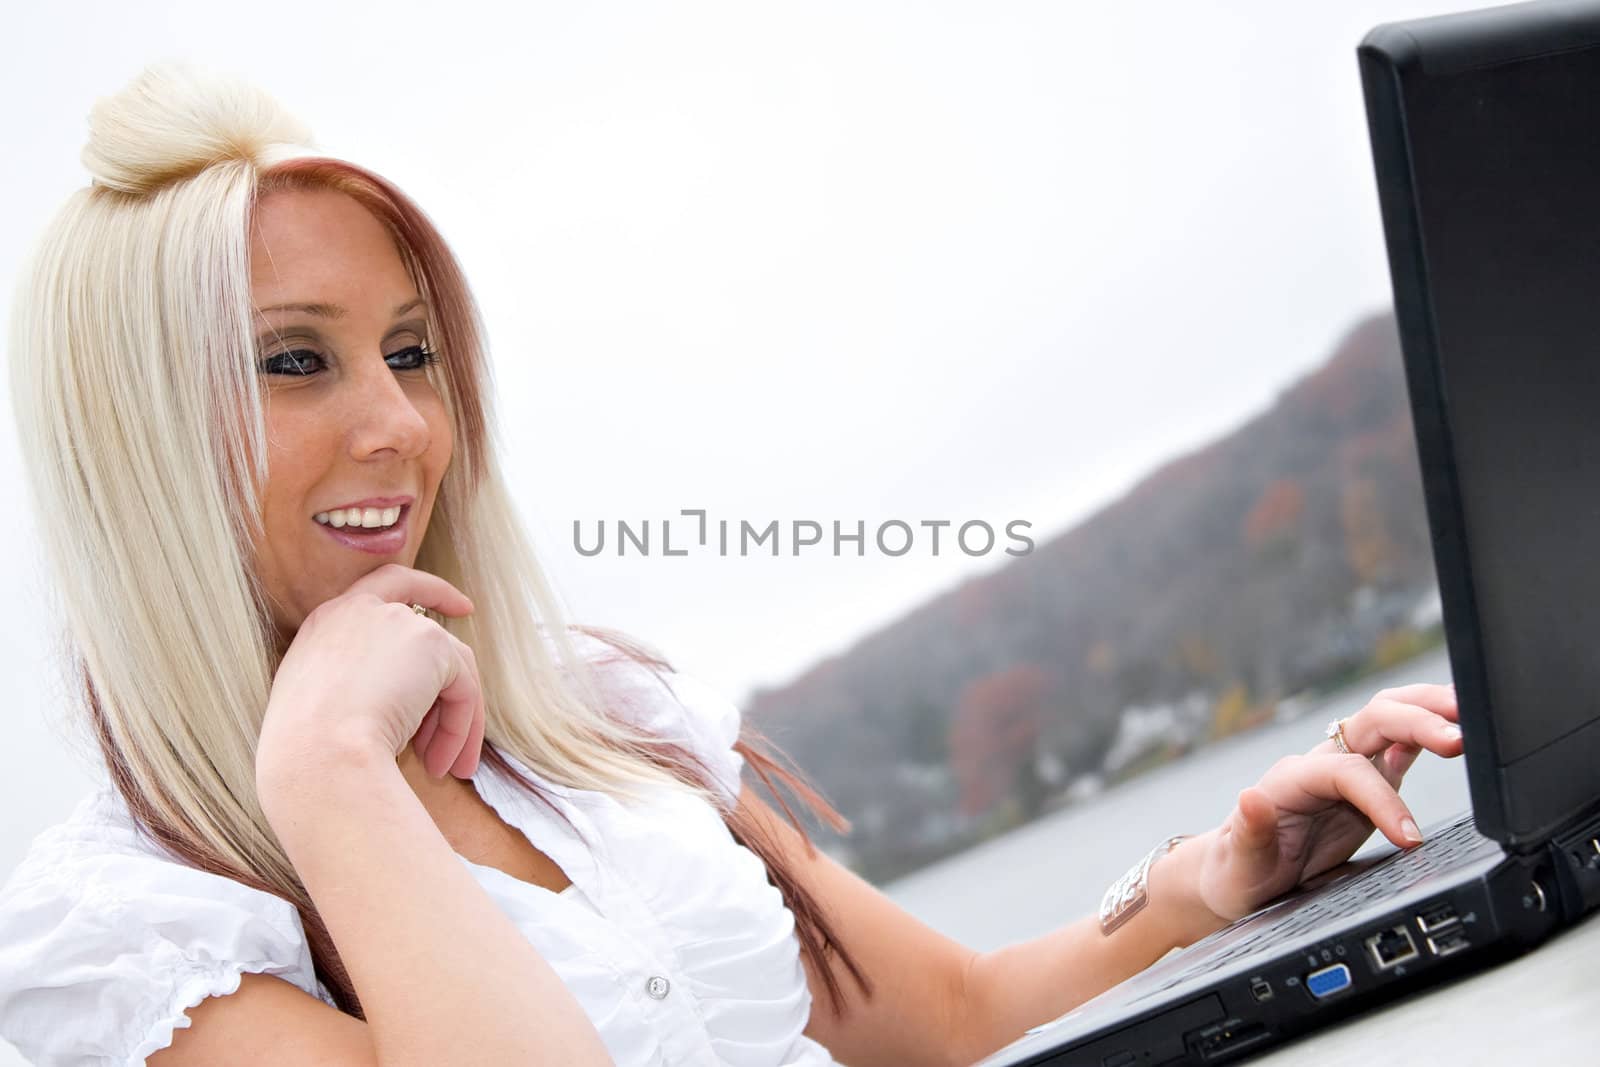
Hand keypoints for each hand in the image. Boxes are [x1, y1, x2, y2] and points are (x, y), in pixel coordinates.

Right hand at [256, 564, 483, 795]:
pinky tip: (440, 765)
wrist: (314, 757)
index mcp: (327, 623)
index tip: (464, 607)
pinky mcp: (430, 643)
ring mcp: (397, 620)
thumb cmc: (310, 752)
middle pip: (432, 640)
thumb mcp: (327, 707)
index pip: (388, 585)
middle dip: (451, 690)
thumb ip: (365, 686)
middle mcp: (361, 610)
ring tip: (444, 769)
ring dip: (453, 724)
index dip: (430, 591)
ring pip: (452, 670)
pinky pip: (463, 690)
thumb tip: (414, 706)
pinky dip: (459, 730)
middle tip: (447, 747)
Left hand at [1189, 682, 1461, 924]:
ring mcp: (1345, 769)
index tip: (1409, 838)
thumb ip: (1249, 831)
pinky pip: (1399, 748)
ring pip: (1390, 720)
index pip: (1349, 771)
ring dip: (1428, 711)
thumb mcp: (1239, 861)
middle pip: (1374, 720)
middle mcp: (1321, 764)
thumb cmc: (1236, 869)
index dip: (1383, 798)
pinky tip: (1454, 731)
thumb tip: (1250, 798)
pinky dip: (1427, 735)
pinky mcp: (1364, 785)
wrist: (1237, 876)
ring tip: (1469, 714)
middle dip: (1417, 721)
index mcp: (1293, 778)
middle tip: (1460, 737)